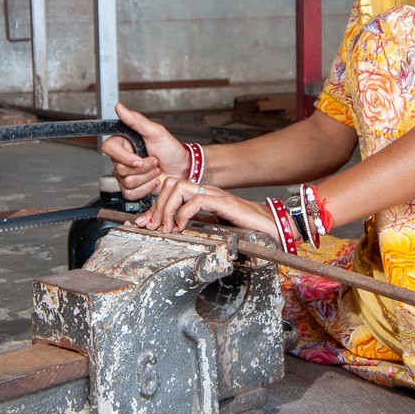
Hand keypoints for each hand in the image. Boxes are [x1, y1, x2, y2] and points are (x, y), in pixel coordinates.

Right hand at [101, 104, 187, 200]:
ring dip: (147, 177)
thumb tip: (120, 107)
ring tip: (156, 170)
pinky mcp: (131, 189)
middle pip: (120, 169)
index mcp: (124, 144)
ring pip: (127, 182)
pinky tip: (154, 181)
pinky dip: (146, 188)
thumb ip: (136, 120)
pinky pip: (131, 193)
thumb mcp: (156, 132)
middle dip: (143, 168)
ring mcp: (125, 175)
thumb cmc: (171, 150)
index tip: (139, 159)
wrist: (183, 169)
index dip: (123, 157)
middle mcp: (122, 159)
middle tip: (155, 161)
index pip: (108, 148)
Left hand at [142, 174, 275, 235]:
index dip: (153, 205)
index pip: (169, 189)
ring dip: (167, 208)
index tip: (144, 222)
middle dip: (156, 206)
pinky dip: (183, 214)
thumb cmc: (243, 227)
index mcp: (200, 195)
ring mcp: (214, 195)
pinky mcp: (224, 203)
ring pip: (179, 188)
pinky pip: (197, 201)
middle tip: (152, 226)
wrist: (270, 227)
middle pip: (169, 184)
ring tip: (166, 227)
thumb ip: (194, 223)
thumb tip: (172, 229)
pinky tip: (182, 227)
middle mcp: (205, 191)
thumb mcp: (211, 225)